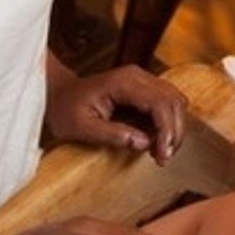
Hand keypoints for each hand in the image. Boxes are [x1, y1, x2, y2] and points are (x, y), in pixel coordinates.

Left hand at [46, 65, 187, 164]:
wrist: (58, 95)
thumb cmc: (65, 109)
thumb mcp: (80, 127)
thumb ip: (111, 134)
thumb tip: (144, 143)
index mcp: (123, 82)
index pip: (160, 103)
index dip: (167, 130)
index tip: (162, 155)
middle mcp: (137, 76)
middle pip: (174, 101)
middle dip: (174, 132)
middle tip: (163, 158)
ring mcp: (143, 80)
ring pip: (176, 102)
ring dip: (174, 129)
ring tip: (161, 152)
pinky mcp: (145, 88)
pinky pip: (168, 104)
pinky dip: (169, 124)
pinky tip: (157, 141)